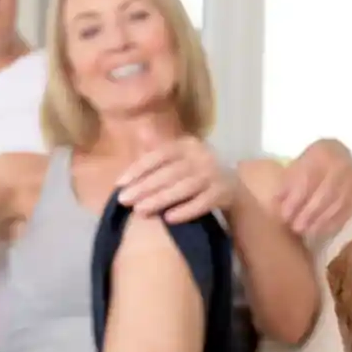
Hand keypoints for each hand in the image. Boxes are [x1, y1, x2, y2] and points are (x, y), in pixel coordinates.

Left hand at [116, 137, 235, 222]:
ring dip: (160, 200)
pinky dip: (185, 210)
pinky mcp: (223, 192)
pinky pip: (202, 203)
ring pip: (184, 187)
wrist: (232, 186)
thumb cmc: (196, 171)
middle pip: (169, 172)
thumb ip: (158, 149)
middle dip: (144, 187)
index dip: (138, 169)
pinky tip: (168, 219)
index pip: (159, 155)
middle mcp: (202, 156)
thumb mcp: (179, 157)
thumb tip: (139, 132)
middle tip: (125, 201)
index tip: (119, 184)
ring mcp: (214, 174)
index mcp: (187, 145)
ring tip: (140, 211)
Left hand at [275, 139, 351, 237]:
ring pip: (338, 202)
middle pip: (325, 192)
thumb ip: (286, 184)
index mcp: (322, 151)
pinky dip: (333, 222)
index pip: (308, 177)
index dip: (295, 199)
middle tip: (295, 228)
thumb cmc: (309, 167)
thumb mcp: (294, 169)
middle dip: (308, 213)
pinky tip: (321, 232)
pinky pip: (349, 209)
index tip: (284, 216)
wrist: (337, 158)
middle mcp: (342, 161)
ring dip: (320, 220)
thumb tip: (275, 203)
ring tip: (306, 232)